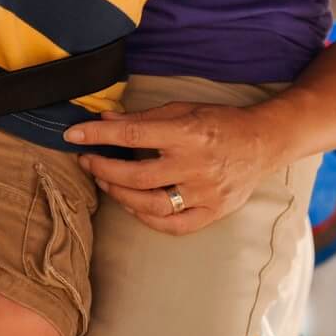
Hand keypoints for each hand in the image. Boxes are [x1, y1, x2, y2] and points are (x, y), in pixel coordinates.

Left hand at [64, 100, 281, 235]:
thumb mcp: (182, 109)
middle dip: (104, 169)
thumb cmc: (220, 121)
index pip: (133, 136)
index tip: (73, 135)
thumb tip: (105, 120)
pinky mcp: (213, 212)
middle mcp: (195, 165)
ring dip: (121, 195)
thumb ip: (143, 117)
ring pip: (152, 205)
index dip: (98, 136)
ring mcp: (205, 193)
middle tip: (88, 160)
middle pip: (137, 176)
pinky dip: (148, 219)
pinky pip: (174, 225)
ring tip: (106, 181)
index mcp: (187, 133)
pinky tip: (133, 206)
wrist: (263, 143)